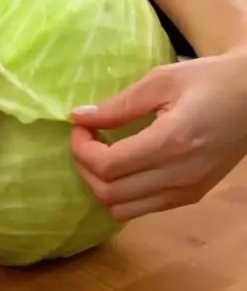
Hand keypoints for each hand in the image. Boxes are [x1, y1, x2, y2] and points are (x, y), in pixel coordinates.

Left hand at [70, 52, 246, 220]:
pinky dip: (123, 194)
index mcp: (170, 143)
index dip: (81, 149)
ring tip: (102, 154)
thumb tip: (79, 117)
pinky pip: (144, 209)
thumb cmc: (210, 80)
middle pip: (109, 194)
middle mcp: (179, 176)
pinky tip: (124, 165)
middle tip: (86, 140)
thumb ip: (119, 104)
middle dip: (85, 168)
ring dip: (101, 186)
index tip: (80, 126)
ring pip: (122, 210)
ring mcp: (187, 191)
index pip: (107, 166)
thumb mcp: (162, 80)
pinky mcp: (192, 196)